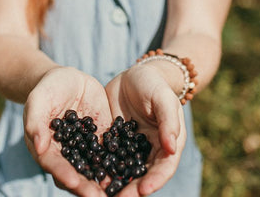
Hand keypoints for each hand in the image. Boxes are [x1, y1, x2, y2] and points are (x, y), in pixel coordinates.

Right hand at [23, 66, 111, 196]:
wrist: (68, 79)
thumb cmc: (47, 89)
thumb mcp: (38, 101)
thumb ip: (35, 122)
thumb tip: (39, 147)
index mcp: (48, 149)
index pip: (54, 165)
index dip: (64, 174)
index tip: (74, 182)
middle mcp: (68, 154)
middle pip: (76, 174)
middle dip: (86, 187)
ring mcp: (86, 147)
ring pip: (95, 167)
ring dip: (104, 181)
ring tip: (116, 191)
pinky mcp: (102, 138)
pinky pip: (110, 151)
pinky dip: (119, 161)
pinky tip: (130, 168)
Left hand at [105, 63, 185, 195]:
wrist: (135, 75)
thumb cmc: (154, 84)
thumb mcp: (163, 98)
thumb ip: (168, 120)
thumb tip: (171, 147)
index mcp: (166, 143)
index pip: (163, 167)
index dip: (154, 181)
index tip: (142, 191)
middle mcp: (149, 150)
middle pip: (142, 175)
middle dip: (131, 189)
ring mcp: (129, 147)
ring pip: (123, 169)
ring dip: (114, 183)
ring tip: (101, 194)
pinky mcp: (113, 140)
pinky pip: (106, 156)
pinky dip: (99, 167)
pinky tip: (88, 174)